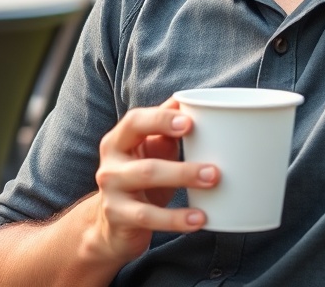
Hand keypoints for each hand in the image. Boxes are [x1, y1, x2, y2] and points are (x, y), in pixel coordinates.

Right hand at [88, 98, 218, 263]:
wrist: (109, 224)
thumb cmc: (140, 178)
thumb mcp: (151, 150)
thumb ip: (167, 126)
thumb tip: (192, 100)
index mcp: (118, 140)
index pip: (135, 122)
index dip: (161, 120)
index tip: (189, 122)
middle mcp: (110, 165)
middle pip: (147, 164)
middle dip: (183, 168)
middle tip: (215, 170)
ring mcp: (112, 193)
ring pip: (147, 190)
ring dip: (182, 186)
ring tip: (211, 187)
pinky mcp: (117, 218)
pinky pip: (149, 218)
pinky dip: (176, 219)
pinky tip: (198, 219)